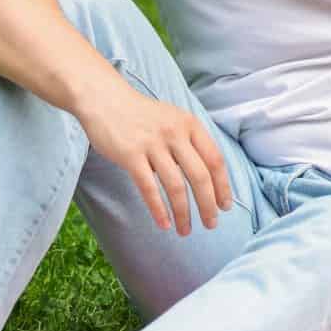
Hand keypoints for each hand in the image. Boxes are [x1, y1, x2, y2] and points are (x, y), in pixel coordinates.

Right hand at [74, 83, 233, 234]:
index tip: (225, 206)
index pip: (215, 160)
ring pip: (176, 186)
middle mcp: (175, 134)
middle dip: (208, 204)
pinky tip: (164, 223)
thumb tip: (210, 175)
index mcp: (190, 125)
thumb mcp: (174, 119)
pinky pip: (148, 187)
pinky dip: (158, 208)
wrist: (105, 99)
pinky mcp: (130, 155)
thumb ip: (191, 142)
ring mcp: (152, 144)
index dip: (223, 186)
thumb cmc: (142, 115)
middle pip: (200, 176)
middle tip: (211, 224)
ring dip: (184, 212)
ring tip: (185, 230)